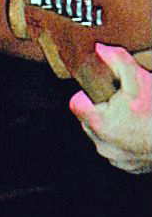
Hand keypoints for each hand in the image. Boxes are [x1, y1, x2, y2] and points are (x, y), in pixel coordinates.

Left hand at [70, 43, 150, 172]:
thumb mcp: (140, 79)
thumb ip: (116, 60)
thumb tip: (98, 49)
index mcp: (98, 123)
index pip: (76, 103)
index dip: (88, 93)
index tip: (104, 89)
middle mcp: (102, 144)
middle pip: (88, 118)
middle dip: (101, 108)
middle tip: (121, 100)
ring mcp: (115, 158)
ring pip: (102, 134)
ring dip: (113, 124)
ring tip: (133, 115)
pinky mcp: (128, 167)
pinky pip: (118, 149)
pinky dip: (126, 140)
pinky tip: (141, 130)